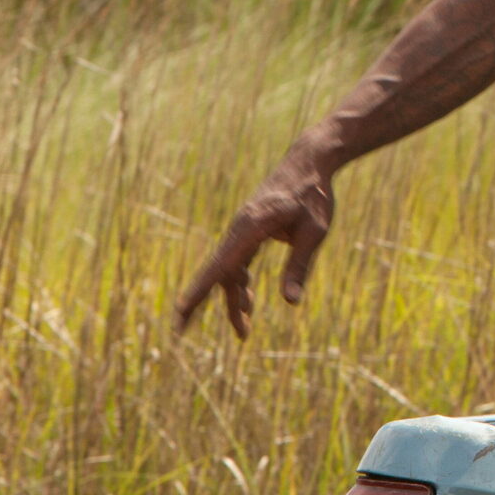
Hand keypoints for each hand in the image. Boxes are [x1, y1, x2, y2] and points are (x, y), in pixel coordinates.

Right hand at [174, 151, 335, 338]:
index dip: (199, 291)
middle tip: (180, 332)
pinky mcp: (250, 231)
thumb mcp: (314, 232)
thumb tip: (291, 302)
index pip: (220, 266)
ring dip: (234, 300)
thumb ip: (299, 266)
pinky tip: (249, 302)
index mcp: (251, 227)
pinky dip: (242, 283)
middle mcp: (240, 229)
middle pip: (219, 273)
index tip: (180, 312)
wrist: (310, 162)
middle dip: (202, 303)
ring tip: (244, 332)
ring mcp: (243, 230)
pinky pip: (238, 262)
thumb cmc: (314, 196)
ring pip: (230, 271)